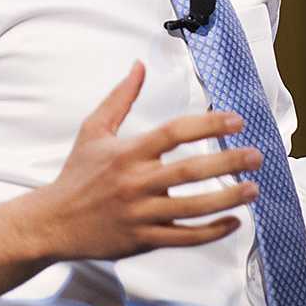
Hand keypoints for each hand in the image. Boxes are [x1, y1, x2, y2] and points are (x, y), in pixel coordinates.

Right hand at [24, 61, 261, 261]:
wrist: (51, 222)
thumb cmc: (75, 176)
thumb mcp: (93, 131)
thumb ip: (119, 98)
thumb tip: (138, 66)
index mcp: (127, 153)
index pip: (173, 133)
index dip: (207, 124)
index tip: (234, 120)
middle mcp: (135, 182)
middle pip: (189, 171)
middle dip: (227, 162)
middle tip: (255, 155)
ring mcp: (140, 214)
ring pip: (192, 207)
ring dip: (226, 197)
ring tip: (252, 188)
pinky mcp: (142, 240)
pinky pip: (183, 237)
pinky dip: (211, 231)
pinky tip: (233, 222)